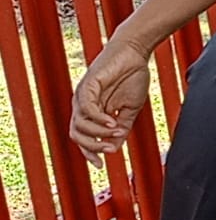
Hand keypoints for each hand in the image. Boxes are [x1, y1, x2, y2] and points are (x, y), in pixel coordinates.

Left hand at [70, 40, 151, 167]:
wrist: (135, 53)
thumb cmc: (132, 77)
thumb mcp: (130, 110)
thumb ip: (122, 128)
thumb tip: (114, 148)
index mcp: (92, 112)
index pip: (83, 138)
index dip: (89, 154)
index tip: (101, 165)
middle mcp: (83, 106)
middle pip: (77, 135)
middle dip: (92, 147)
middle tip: (111, 148)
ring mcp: (83, 96)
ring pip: (79, 125)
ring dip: (98, 134)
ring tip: (117, 132)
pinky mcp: (88, 86)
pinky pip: (87, 109)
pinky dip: (99, 119)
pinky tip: (113, 121)